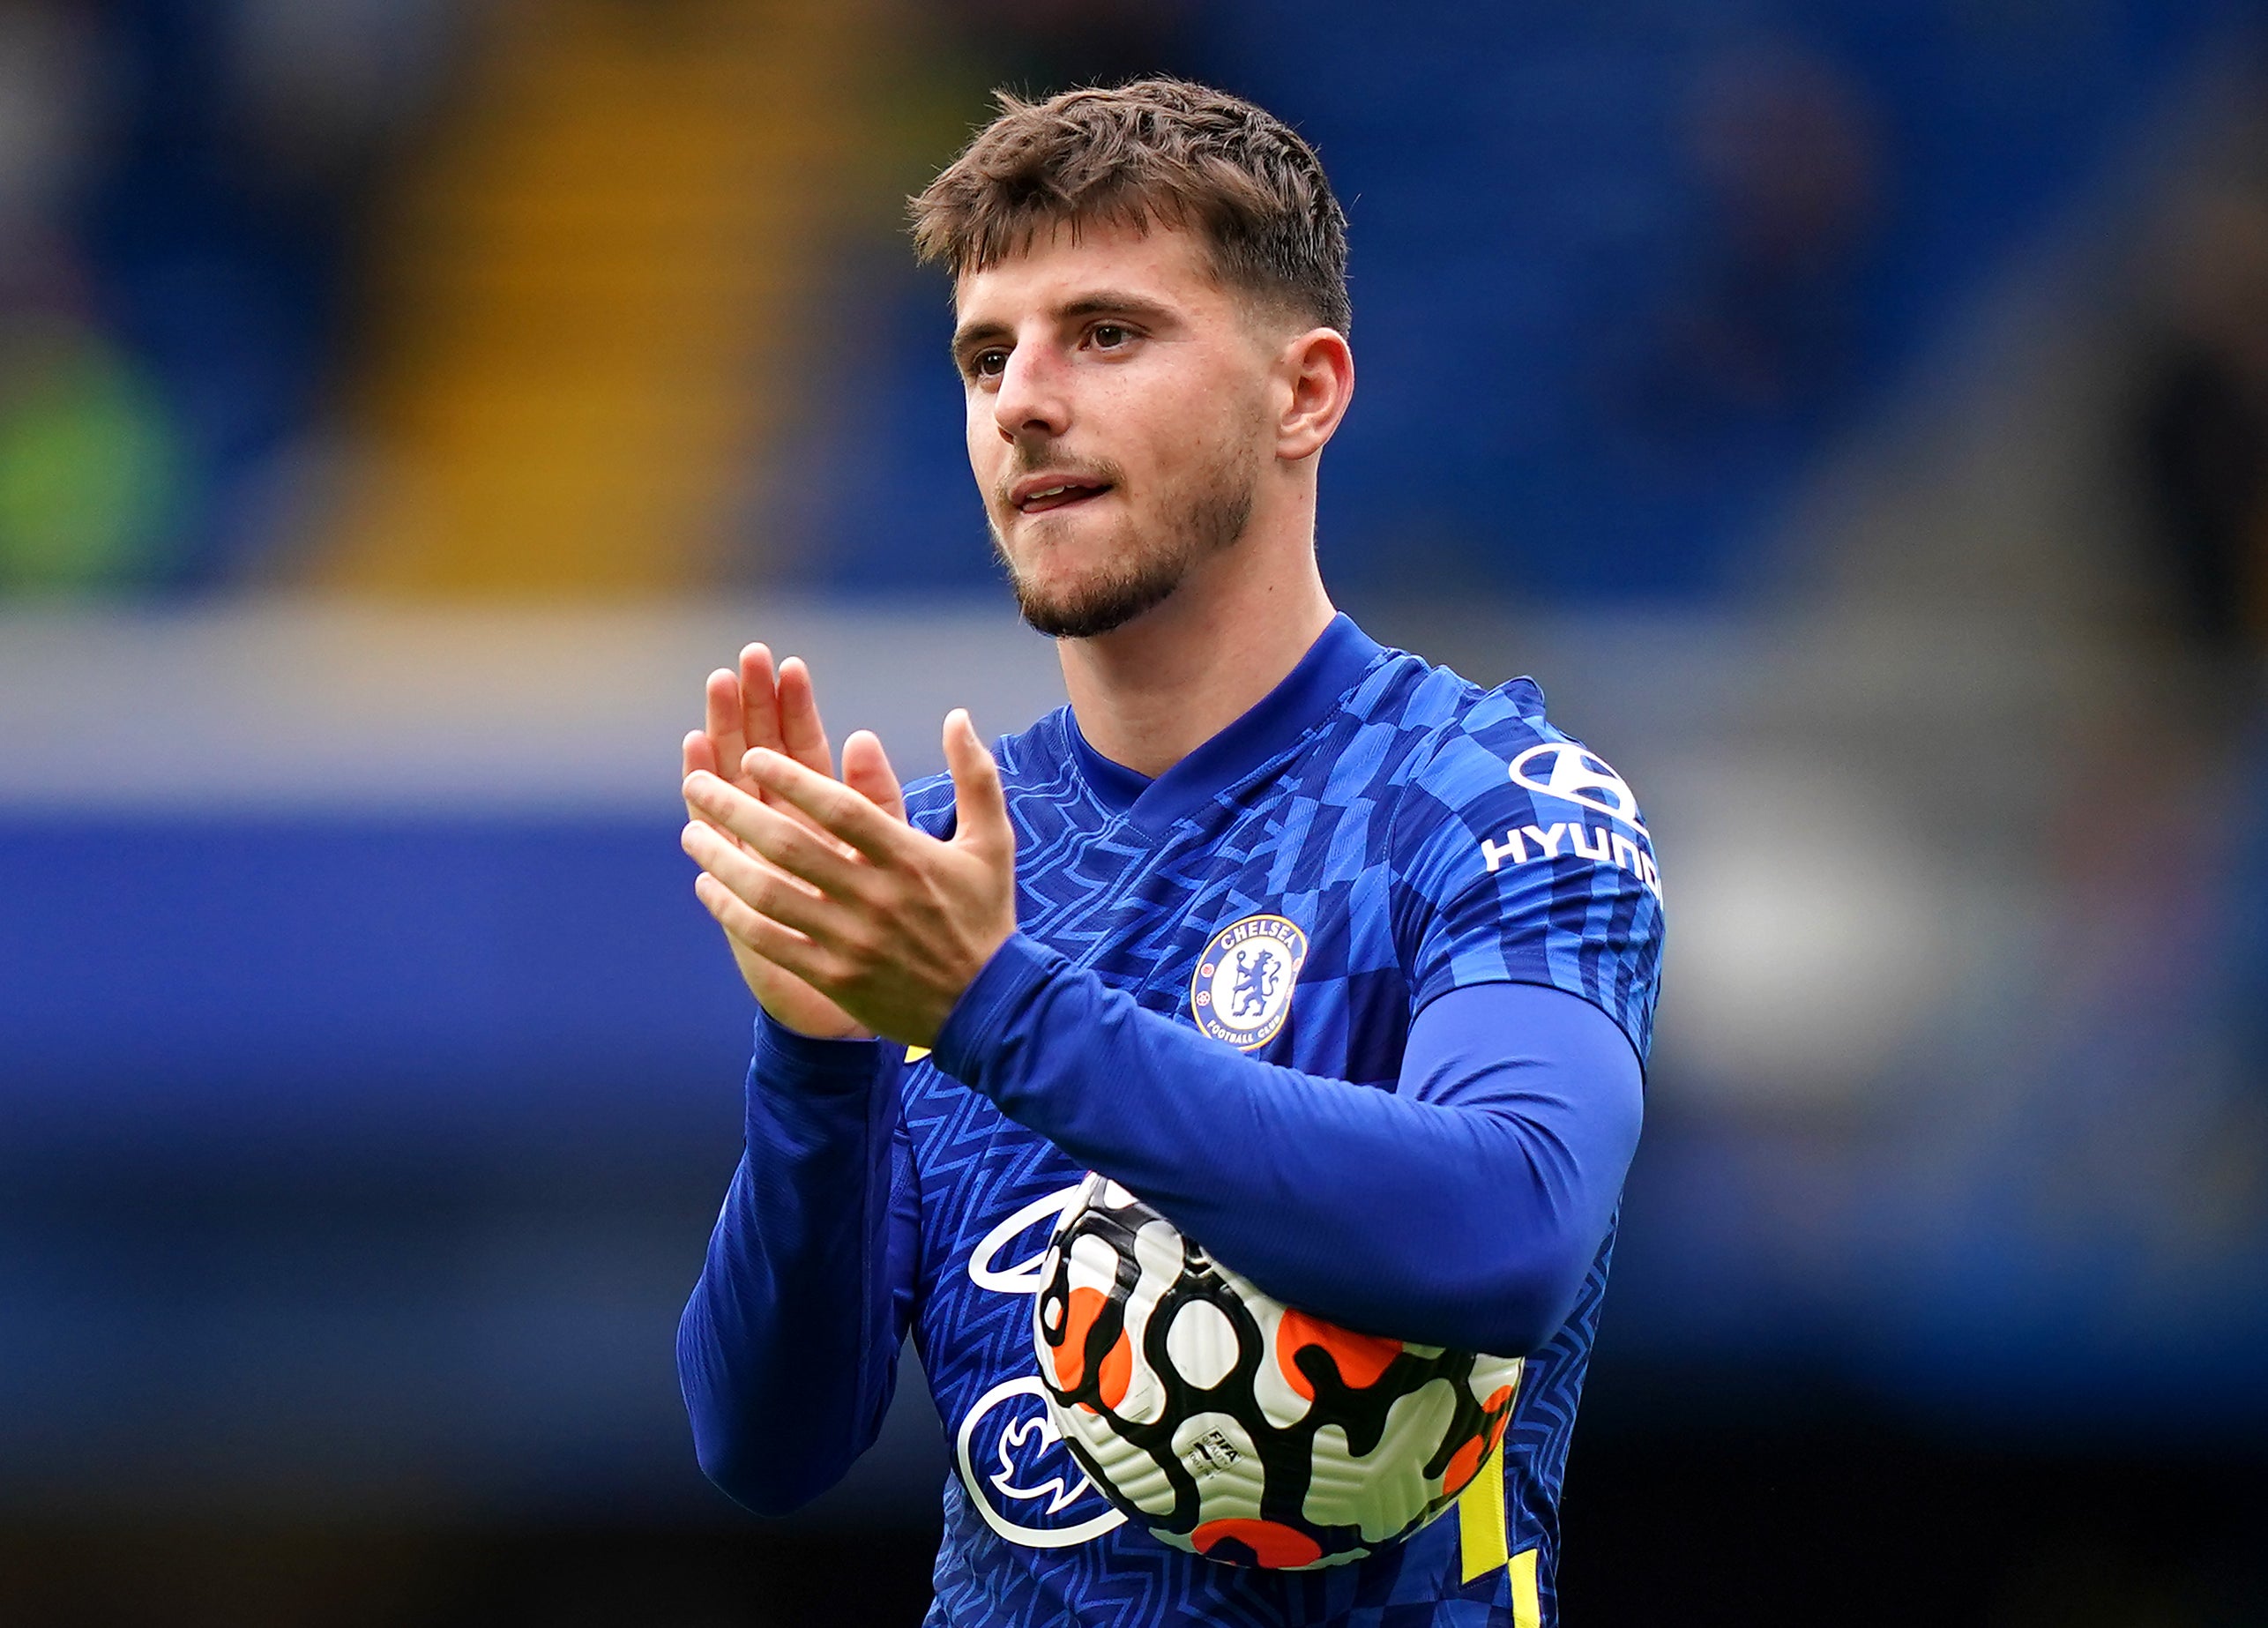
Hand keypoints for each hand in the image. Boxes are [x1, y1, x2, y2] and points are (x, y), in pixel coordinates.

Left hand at [681, 710, 1016, 1046]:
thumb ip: (975, 775)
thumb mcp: (992, 840)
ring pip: (770, 894)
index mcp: (908, 857)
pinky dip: (733, 913)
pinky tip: (707, 889)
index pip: (841, 807)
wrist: (989, 1008)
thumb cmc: (985, 915)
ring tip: (692, 833)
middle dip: (736, 810)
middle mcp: (876, 896)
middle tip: (698, 783)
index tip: (754, 754)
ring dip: (723, 861)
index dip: (792, 778)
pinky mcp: (835, 976)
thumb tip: (957, 716)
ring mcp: (852, 940)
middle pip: (791, 846)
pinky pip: (771, 941)